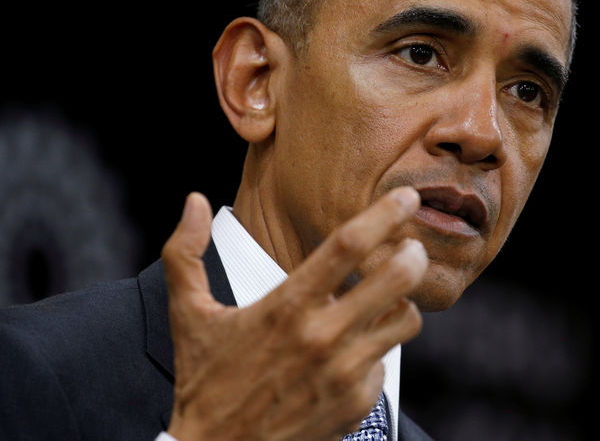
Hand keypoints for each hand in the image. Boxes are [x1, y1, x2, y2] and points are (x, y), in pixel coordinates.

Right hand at [162, 188, 426, 440]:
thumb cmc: (204, 380)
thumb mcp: (187, 314)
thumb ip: (185, 253)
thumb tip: (193, 200)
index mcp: (285, 307)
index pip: (347, 247)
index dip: (384, 214)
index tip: (406, 196)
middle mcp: (322, 338)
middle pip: (397, 280)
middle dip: (414, 254)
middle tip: (412, 246)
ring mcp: (345, 374)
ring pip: (404, 321)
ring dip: (400, 302)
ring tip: (382, 298)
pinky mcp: (357, 404)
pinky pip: (385, 362)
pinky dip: (375, 347)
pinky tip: (350, 348)